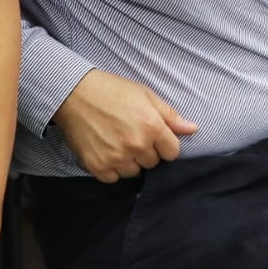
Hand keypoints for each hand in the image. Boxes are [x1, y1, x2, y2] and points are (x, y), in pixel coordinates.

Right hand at [51, 69, 198, 182]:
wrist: (74, 93)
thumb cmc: (112, 90)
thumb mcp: (145, 95)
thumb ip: (170, 115)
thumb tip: (193, 129)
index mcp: (152, 127)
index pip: (172, 152)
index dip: (164, 144)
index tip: (153, 136)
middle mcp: (136, 145)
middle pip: (153, 163)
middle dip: (146, 151)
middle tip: (130, 134)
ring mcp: (116, 158)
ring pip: (134, 172)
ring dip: (129, 161)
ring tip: (116, 141)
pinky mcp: (98, 166)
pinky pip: (113, 178)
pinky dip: (111, 168)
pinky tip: (105, 150)